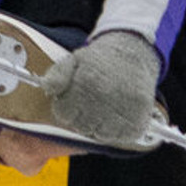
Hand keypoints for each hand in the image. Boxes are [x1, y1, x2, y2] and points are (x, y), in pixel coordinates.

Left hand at [43, 29, 161, 147]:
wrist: (134, 49)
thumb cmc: (101, 58)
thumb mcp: (74, 59)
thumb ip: (57, 75)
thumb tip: (47, 89)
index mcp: (85, 83)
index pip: (64, 114)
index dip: (66, 108)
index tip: (74, 100)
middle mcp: (103, 97)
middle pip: (82, 127)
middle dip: (83, 119)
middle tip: (92, 104)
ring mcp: (123, 107)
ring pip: (102, 135)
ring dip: (102, 127)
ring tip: (106, 109)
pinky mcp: (139, 115)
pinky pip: (124, 136)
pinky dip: (121, 131)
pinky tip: (120, 116)